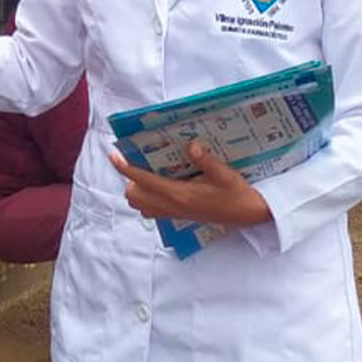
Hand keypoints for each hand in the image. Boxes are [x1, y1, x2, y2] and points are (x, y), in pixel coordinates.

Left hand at [109, 142, 271, 228]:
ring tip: (146, 173)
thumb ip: (206, 160)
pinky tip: (160, 186)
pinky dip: (148, 199)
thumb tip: (190, 145)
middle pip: (135, 196)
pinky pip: (154, 211)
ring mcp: (175, 213)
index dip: (126, 168)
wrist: (248, 215)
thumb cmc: (236, 193)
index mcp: (179, 194)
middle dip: (130, 179)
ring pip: (142, 206)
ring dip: (138, 191)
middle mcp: (172, 206)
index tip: (114, 156)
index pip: (143, 181)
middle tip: (138, 161)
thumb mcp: (224, 173)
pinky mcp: (180, 216)